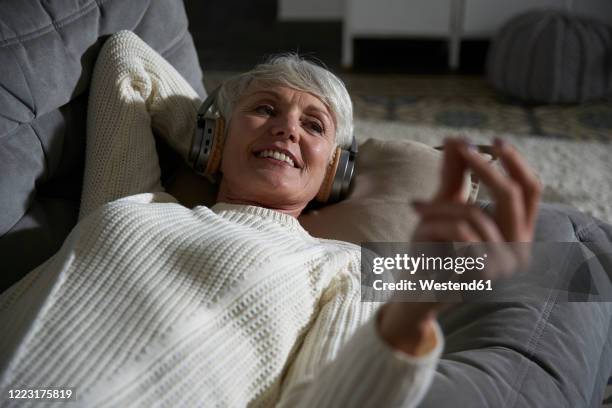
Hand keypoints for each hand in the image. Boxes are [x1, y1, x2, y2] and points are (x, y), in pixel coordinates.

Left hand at [377, 137, 541, 354]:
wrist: (416, 290)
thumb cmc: (431, 250)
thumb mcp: (443, 208)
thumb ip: (454, 176)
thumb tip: (458, 138)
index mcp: (517, 233)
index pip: (531, 191)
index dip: (517, 163)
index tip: (494, 140)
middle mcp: (519, 249)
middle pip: (512, 195)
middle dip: (483, 166)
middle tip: (460, 147)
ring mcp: (504, 264)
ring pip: (475, 213)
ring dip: (439, 206)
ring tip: (416, 208)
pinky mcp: (483, 275)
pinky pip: (459, 233)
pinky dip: (435, 223)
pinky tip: (419, 227)